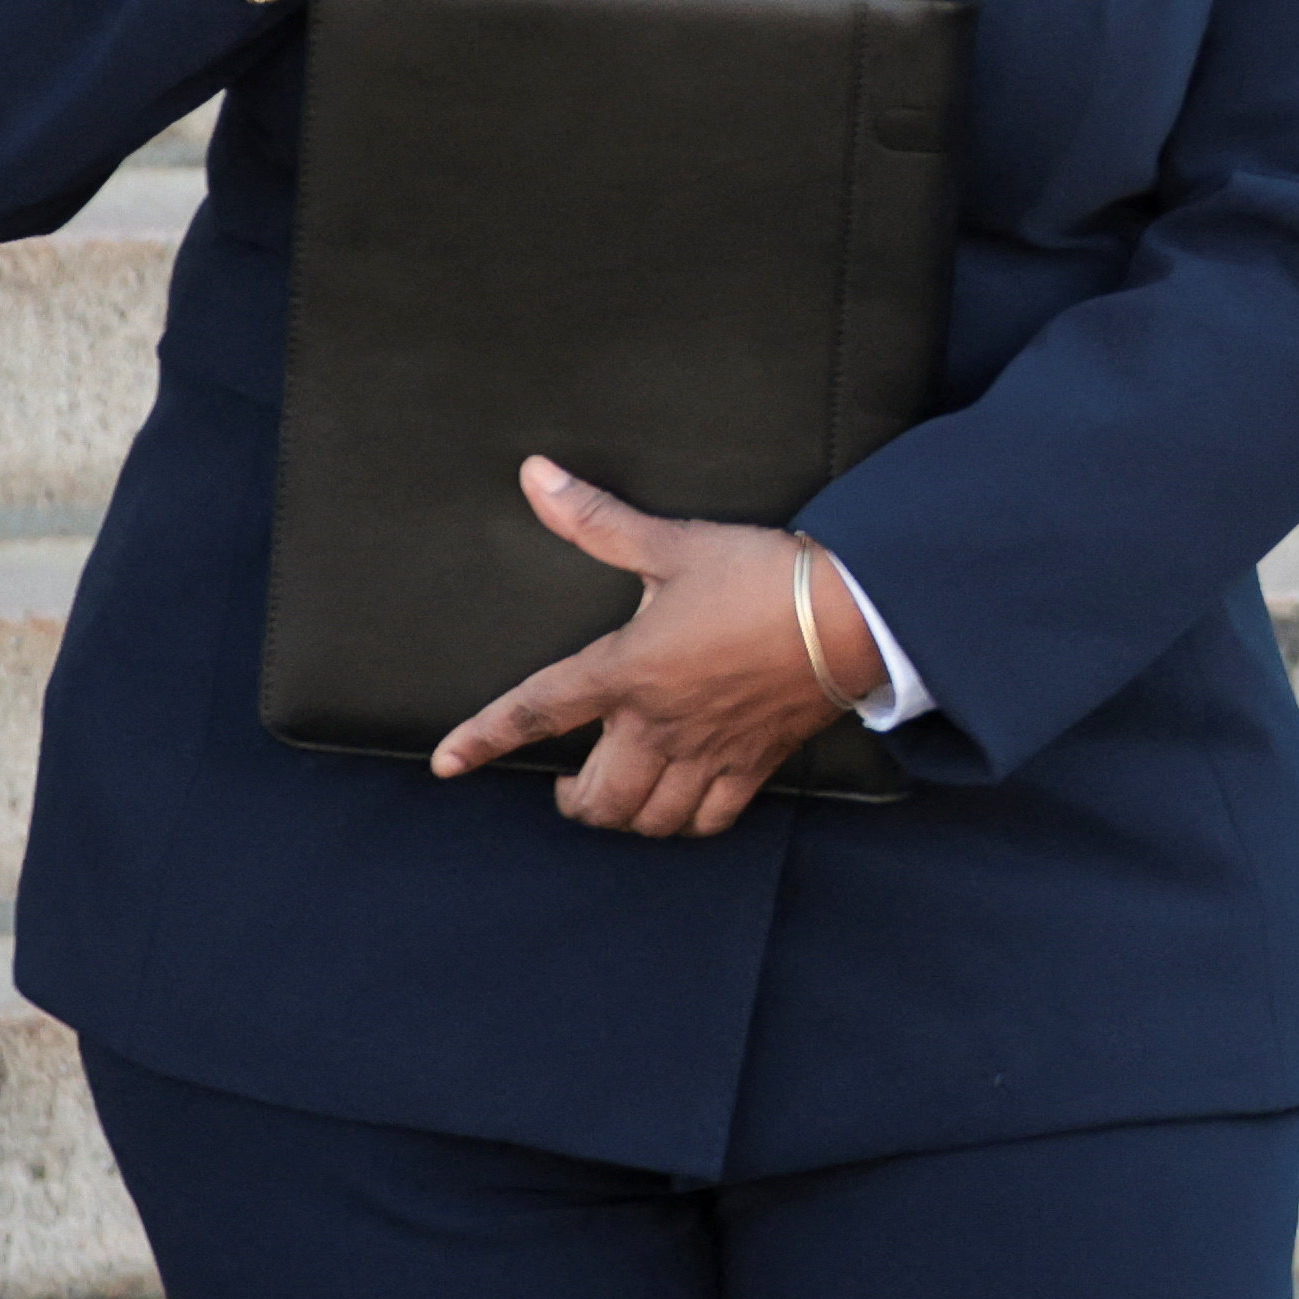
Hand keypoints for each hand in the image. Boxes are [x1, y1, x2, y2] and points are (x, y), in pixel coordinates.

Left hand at [425, 459, 884, 837]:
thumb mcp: (672, 544)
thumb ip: (597, 521)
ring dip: (625, 817)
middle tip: (568, 784)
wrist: (851, 614)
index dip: (483, 739)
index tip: (448, 763)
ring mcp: (706, 754)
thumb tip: (535, 475)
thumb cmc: (759, 577)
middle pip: (595, 797)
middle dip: (573, 800)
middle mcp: (658, 725)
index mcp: (626, 671)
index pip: (535, 711)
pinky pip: (709, 819)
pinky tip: (683, 805)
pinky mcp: (752, 765)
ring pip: (648, 818)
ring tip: (620, 798)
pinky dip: (687, 822)